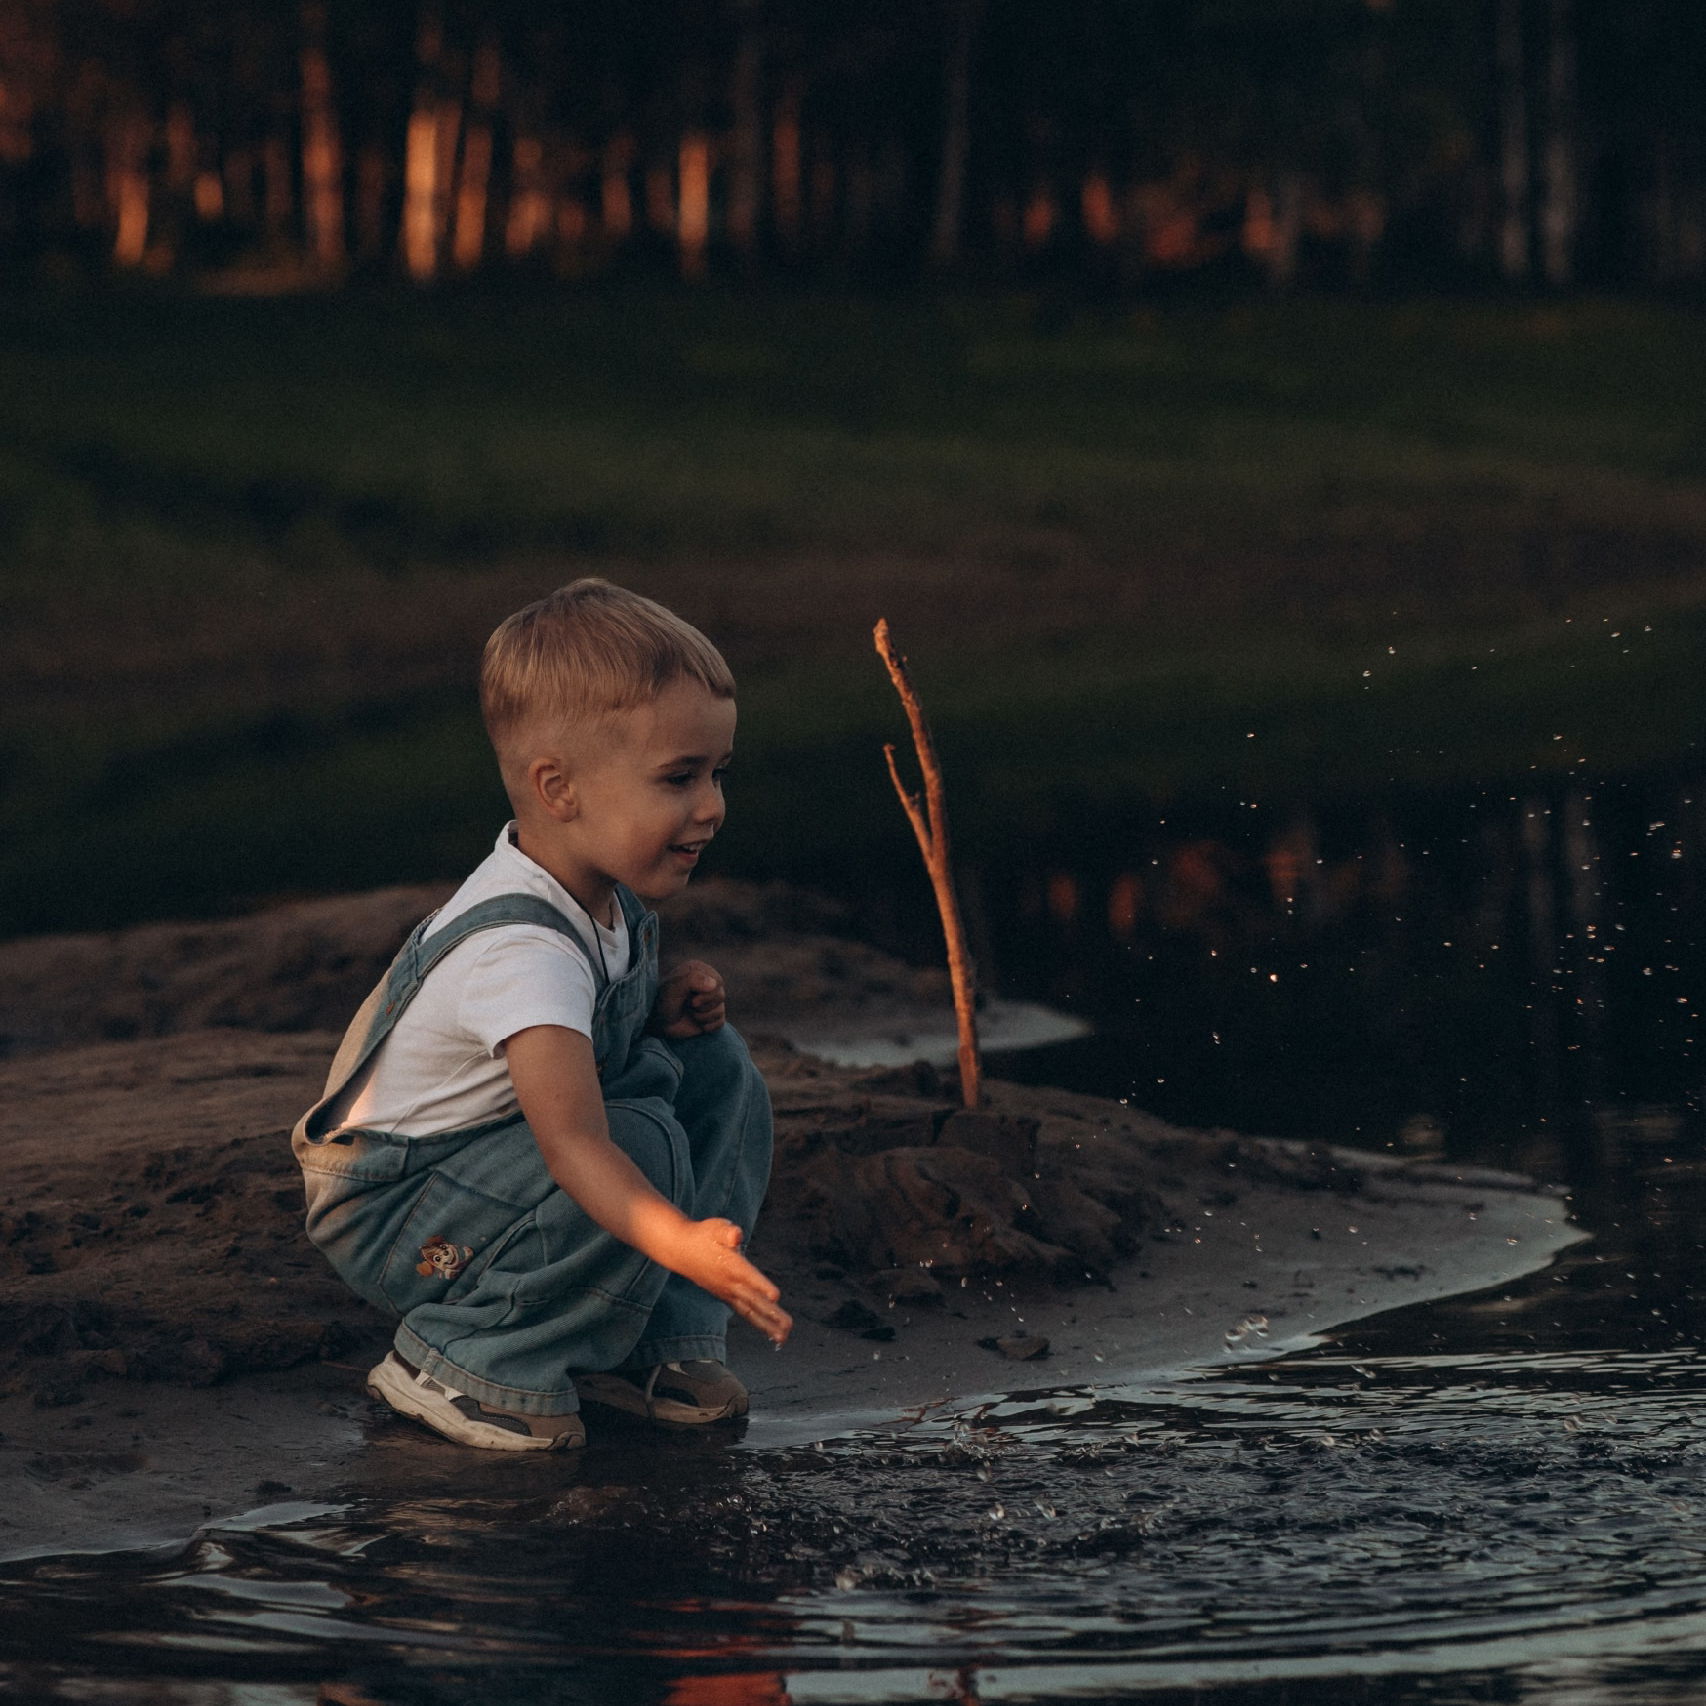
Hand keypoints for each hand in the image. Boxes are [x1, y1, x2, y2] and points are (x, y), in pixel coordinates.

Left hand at [650, 958, 725, 1037]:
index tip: (688, 997)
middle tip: (687, 1005)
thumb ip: (692, 979)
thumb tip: (714, 984)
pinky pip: (720, 1023)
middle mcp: (708, 982)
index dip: (705, 994)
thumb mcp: (673, 987)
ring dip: (701, 1017)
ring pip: (720, 1011)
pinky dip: (707, 1026)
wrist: (658, 1022)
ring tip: (689, 1013)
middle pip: (721, 996)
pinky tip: (695, 1022)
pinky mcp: (713, 1015)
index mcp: (700, 970)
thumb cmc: (664, 1001)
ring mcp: (712, 1000)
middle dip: (702, 1006)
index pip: (717, 981)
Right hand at [669, 1217, 791, 1344]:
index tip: (776, 1296)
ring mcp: (728, 1292)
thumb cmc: (703, 1235)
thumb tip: (736, 1235)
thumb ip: (727, 1232)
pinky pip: (745, 1312)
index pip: (748, 1277)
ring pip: (750, 1311)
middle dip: (771, 1314)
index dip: (762, 1285)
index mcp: (731, 1265)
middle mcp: (730, 1283)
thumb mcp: (715, 1227)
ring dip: (767, 1325)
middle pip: (753, 1300)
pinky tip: (770, 1332)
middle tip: (788, 1327)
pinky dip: (758, 1322)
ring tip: (783, 1338)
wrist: (681, 1250)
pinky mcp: (726, 1296)